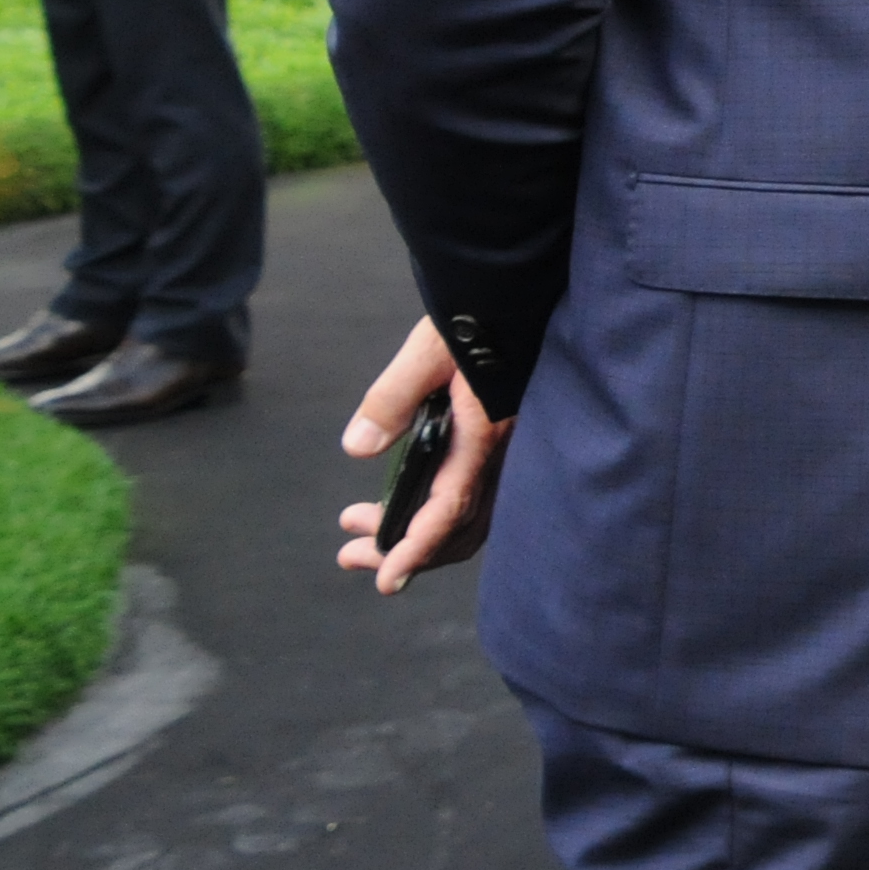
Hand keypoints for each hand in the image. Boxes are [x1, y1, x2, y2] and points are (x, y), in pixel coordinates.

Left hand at [335, 319, 511, 591]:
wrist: (519, 290)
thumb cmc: (477, 313)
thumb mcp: (427, 350)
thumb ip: (392, 399)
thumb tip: (359, 448)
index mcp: (483, 435)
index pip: (449, 509)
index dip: (417, 549)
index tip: (385, 579)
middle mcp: (499, 451)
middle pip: (459, 527)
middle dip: (406, 551)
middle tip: (349, 554)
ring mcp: (503, 448)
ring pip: (468, 517)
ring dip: (415, 534)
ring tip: (357, 529)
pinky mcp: (498, 439)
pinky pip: (473, 497)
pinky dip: (436, 516)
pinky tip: (405, 501)